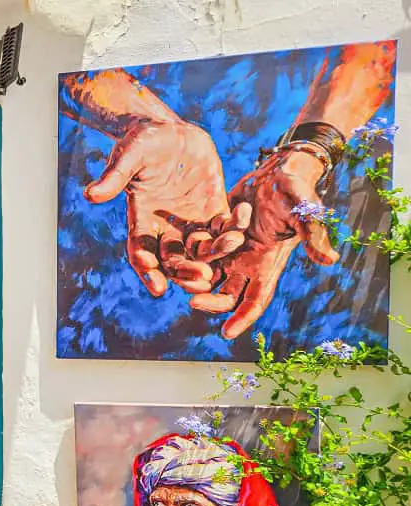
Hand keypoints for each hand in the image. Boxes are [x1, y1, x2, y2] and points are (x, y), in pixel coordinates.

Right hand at [86, 118, 246, 295]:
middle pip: (175, 261)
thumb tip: (90, 195)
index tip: (157, 288)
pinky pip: (226, 225)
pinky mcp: (213, 209)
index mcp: (141, 221)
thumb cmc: (141, 144)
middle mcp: (166, 228)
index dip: (148, 271)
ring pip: (203, 250)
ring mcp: (191, 222)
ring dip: (217, 252)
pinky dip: (235, 225)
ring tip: (231, 243)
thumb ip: (114, 177)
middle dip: (187, 272)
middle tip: (202, 278)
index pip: (141, 253)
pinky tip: (243, 215)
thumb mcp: (127, 157)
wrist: (167, 132)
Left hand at [190, 149, 339, 338]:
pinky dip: (188, 254)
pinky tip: (175, 252)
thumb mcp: (304, 212)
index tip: (226, 334)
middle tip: (192, 300)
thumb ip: (313, 235)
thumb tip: (330, 260)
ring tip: (177, 278)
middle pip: (225, 295)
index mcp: (267, 266)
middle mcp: (246, 264)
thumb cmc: (296, 192)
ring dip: (193, 279)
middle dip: (210, 301)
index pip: (254, 301)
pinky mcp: (214, 235)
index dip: (242, 319)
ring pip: (205, 275)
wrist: (277, 171)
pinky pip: (196, 251)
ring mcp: (229, 251)